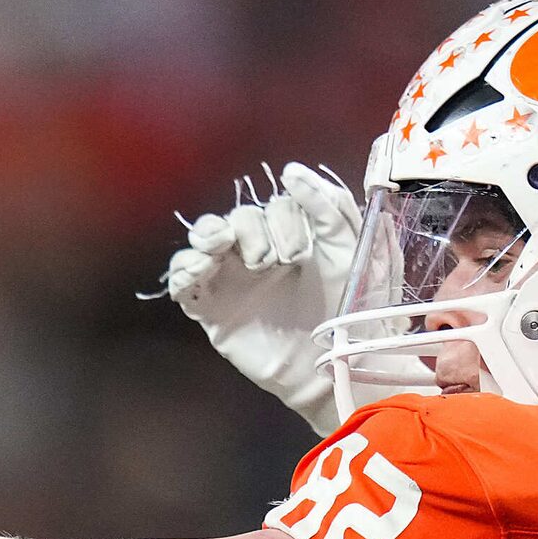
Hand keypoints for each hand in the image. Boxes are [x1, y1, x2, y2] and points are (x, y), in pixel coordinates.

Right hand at [165, 163, 362, 434]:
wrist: (335, 367)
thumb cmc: (351, 311)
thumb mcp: (354, 249)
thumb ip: (328, 206)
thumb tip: (291, 171)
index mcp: (296, 237)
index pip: (275, 206)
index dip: (283, 220)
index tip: (301, 253)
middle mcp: (262, 253)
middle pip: (239, 217)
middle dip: (255, 231)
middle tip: (275, 263)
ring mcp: (234, 280)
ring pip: (205, 238)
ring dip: (211, 236)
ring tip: (224, 251)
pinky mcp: (212, 309)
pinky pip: (184, 280)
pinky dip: (184, 269)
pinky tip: (200, 271)